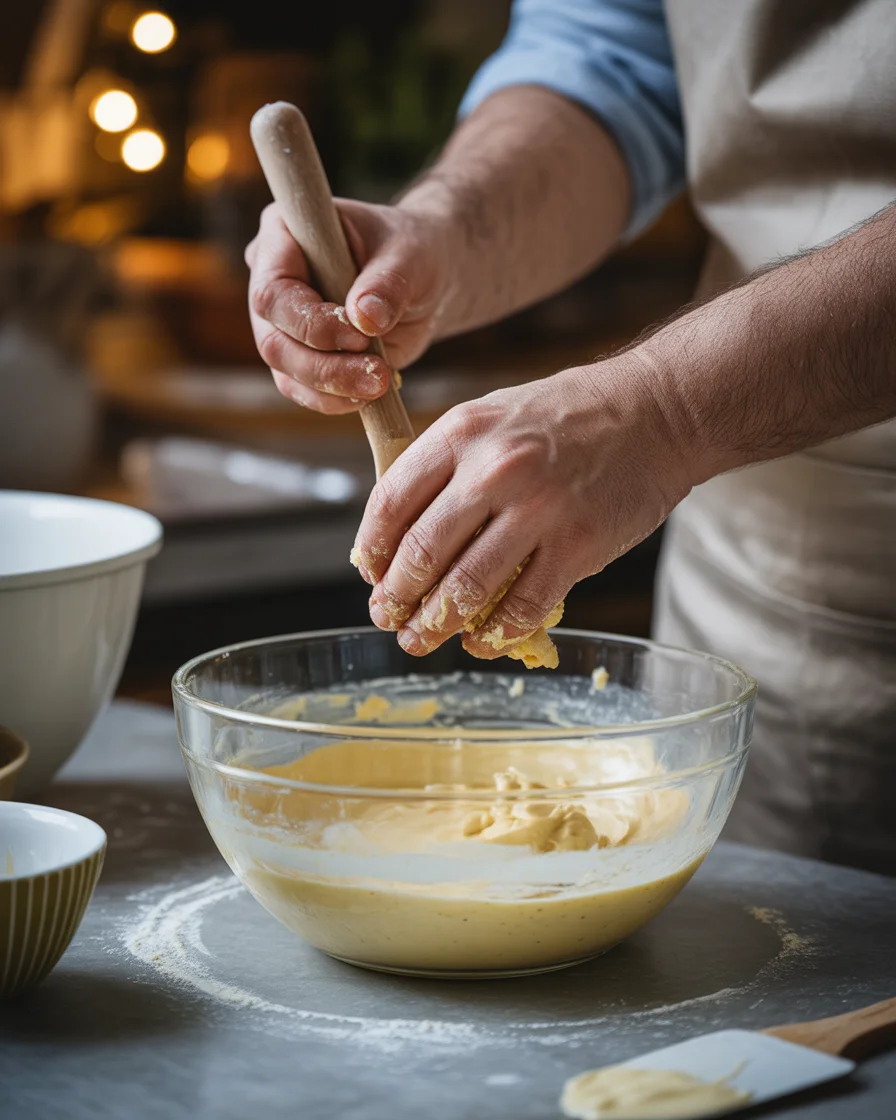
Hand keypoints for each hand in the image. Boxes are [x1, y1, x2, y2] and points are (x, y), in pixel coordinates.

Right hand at [245, 200, 447, 412]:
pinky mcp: (303, 357)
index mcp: (283, 236)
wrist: (425, 282)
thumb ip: (387, 283)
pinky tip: (370, 395)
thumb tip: (366, 317)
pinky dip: (337, 399)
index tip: (360, 334)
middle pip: (274, 341)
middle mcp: (273, 282)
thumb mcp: (409, 257)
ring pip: (287, 372)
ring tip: (380, 384)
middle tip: (376, 374)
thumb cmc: (412, 252)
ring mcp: (283, 325)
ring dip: (333, 387)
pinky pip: (306, 390)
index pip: (273, 291)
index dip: (311, 321)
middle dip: (324, 366)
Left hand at [351, 358, 693, 658]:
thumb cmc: (567, 416)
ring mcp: (538, 510)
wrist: (655, 412)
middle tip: (387, 617)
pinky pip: (523, 606)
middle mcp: (494, 470)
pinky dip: (494, 633)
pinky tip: (480, 640)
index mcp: (462, 433)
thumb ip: (446, 466)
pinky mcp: (578, 546)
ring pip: (466, 587)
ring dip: (435, 624)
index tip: (369, 573)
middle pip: (422, 552)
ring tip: (421, 639)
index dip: (372, 549)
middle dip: (396, 597)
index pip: (391, 502)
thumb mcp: (491, 416)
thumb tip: (402, 532)